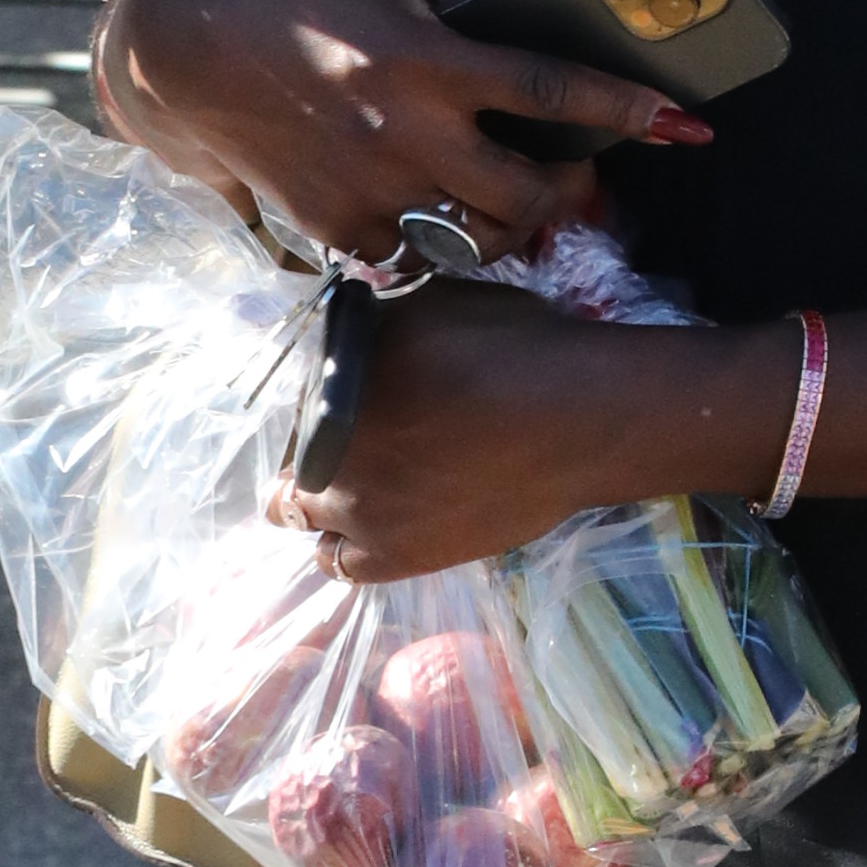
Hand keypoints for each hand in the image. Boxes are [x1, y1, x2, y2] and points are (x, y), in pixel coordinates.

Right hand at [96, 0, 701, 266]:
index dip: (625, 110)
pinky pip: (412, 254)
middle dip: (570, 192)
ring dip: (510, 226)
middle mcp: (410, 135)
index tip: (680, 124)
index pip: (552, 92)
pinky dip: (431, 239)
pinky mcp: (336, 230)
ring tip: (506, 199)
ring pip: (478, 240)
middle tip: (572, 177)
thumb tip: (537, 13)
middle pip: (530, 194)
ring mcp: (373, 192)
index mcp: (430, 61)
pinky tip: (426, 209)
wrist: (187, 57)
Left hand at [273, 285, 801, 584]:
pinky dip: (344, 546)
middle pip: (290, 457)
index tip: (345, 400)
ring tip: (363, 489)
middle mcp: (327, 445)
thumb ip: (380, 321)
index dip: (314, 399)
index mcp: (330, 378)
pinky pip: (339, 564)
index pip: (290, 396)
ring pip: (299, 514)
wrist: (576, 420)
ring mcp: (354, 507)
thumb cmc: (515, 347)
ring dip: (319, 500)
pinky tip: (369, 530)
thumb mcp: (434, 302)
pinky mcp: (390, 556)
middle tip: (356, 442)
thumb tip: (360, 327)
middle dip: (309, 449)